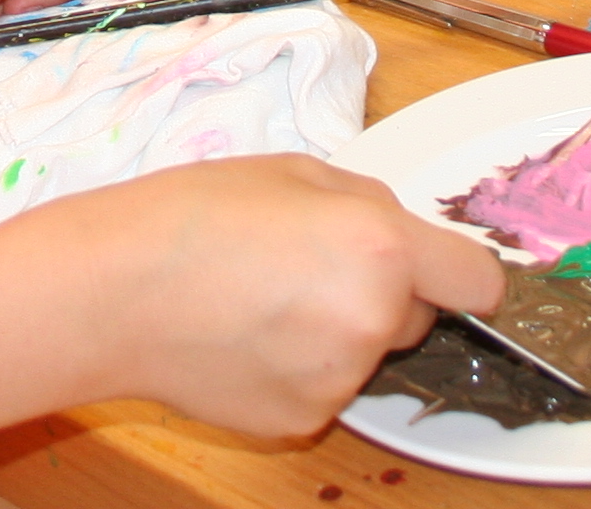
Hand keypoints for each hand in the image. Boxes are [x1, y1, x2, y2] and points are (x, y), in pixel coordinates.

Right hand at [14, 155, 506, 437]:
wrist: (112, 290)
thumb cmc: (192, 215)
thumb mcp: (293, 171)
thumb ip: (367, 204)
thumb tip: (399, 239)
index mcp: (381, 247)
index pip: (479, 283)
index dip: (460, 275)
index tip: (438, 272)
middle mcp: (374, 321)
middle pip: (415, 318)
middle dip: (381, 294)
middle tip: (304, 266)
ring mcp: (338, 380)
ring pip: (364, 353)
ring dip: (334, 331)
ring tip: (258, 300)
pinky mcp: (301, 418)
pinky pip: (322, 387)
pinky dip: (296, 368)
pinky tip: (242, 337)